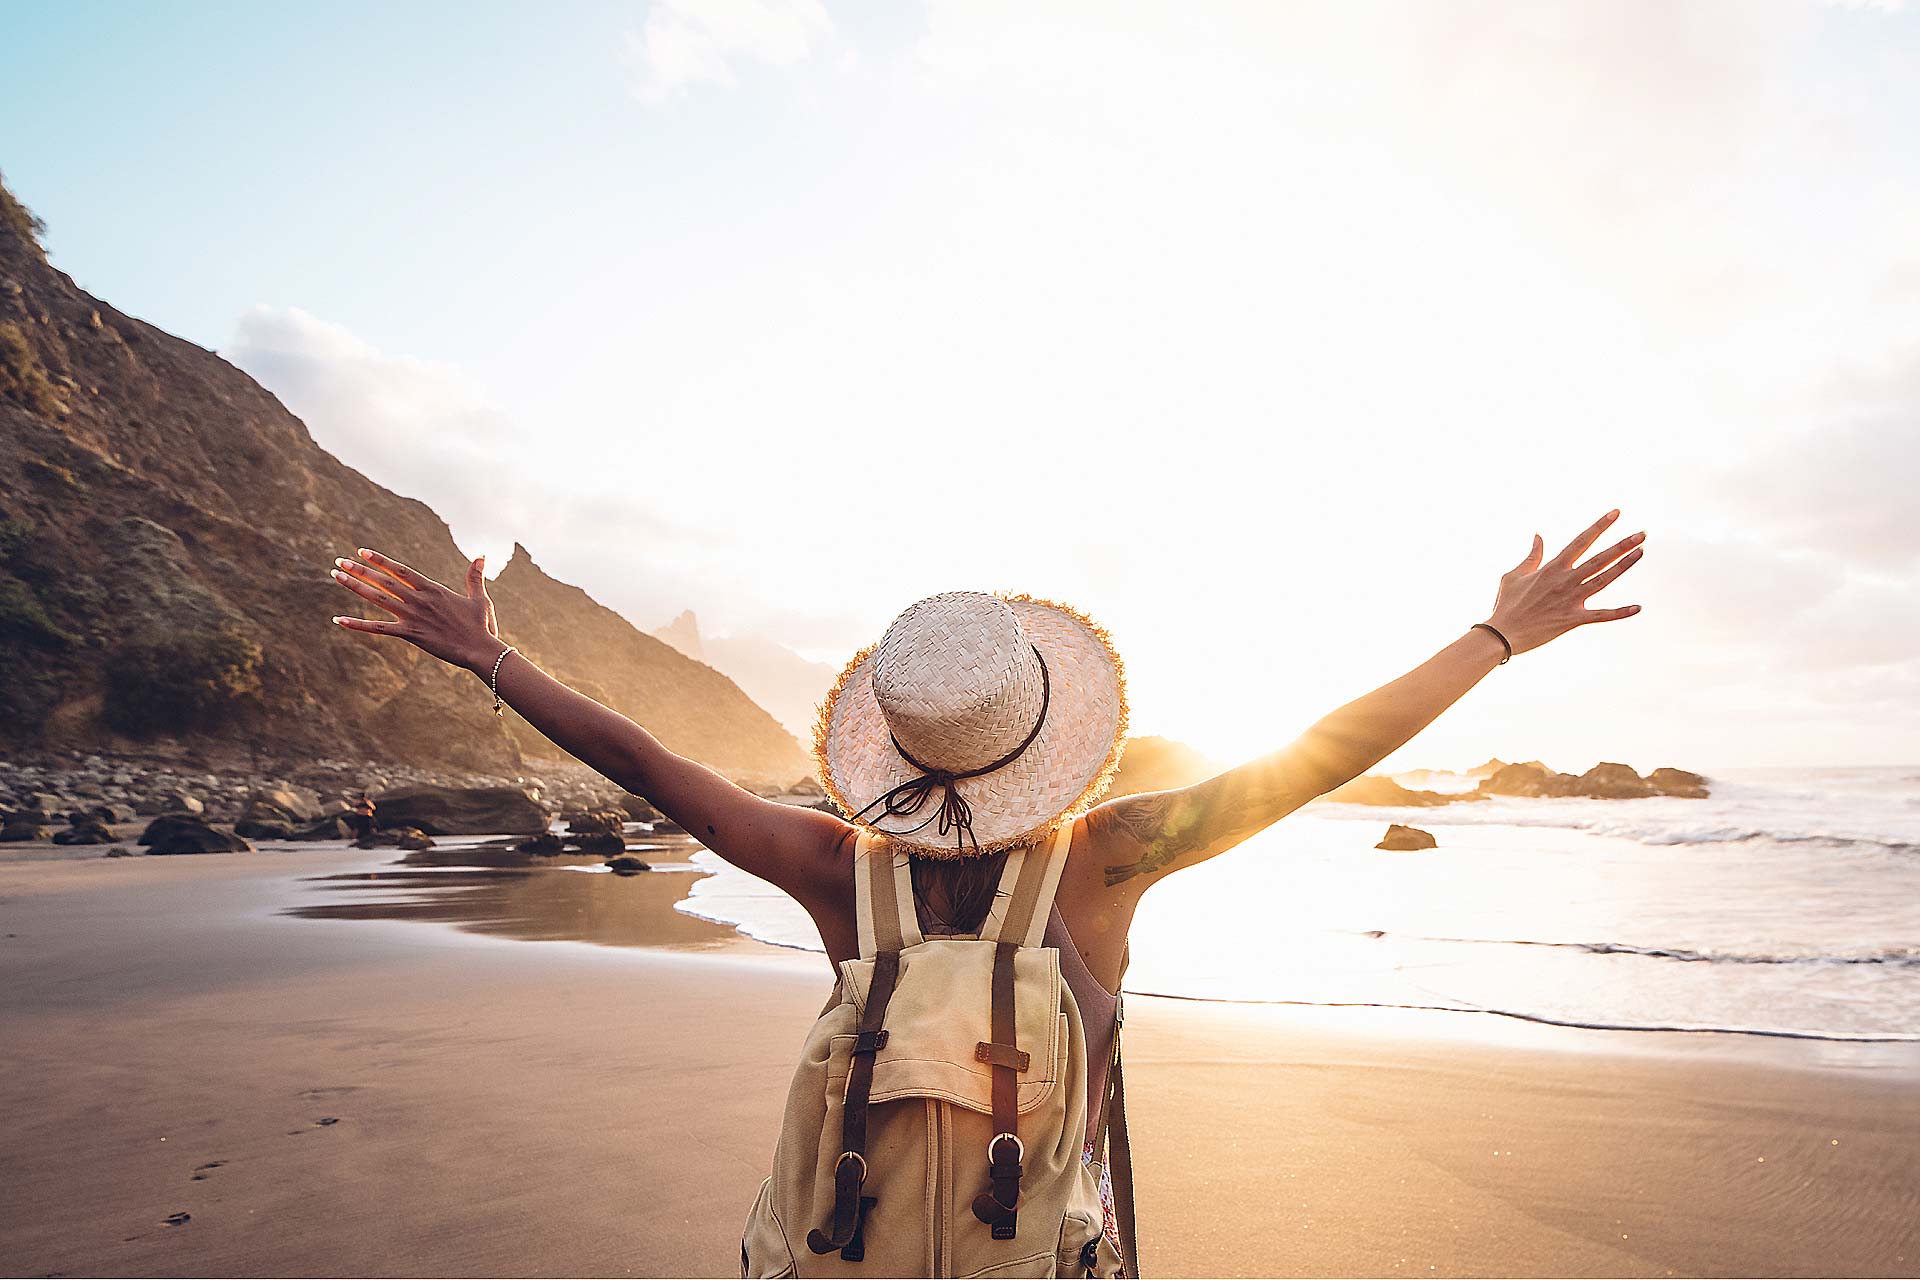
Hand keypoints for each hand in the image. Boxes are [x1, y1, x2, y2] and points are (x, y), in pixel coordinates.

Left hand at [329, 548, 502, 672]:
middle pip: (384, 581)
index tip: (363, 551)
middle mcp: (419, 600)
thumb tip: (482, 556)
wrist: (480, 649)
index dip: (381, 560)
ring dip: (355, 586)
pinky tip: (339, 620)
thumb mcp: (479, 598)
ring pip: (378, 598)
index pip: (402, 570)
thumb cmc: (481, 625)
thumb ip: (475, 577)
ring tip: (336, 576)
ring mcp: (413, 617)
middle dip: (360, 570)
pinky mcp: (410, 634)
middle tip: (339, 560)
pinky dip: (358, 624)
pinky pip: (379, 628)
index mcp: (433, 589)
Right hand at [1484, 509, 1644, 655]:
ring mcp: (1571, 600)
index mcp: (1552, 568)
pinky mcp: (1573, 619)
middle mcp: (1565, 581)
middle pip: (1599, 559)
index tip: (1616, 513)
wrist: (1502, 634)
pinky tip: (1637, 607)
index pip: (1581, 541)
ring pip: (1604, 580)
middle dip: (1622, 545)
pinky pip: (1601, 615)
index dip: (1599, 526)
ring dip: (1624, 566)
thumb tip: (1538, 536)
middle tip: (1642, 534)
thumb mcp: (1514, 575)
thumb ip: (1532, 556)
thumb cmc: (1506, 604)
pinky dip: (1620, 612)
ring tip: (1641, 553)